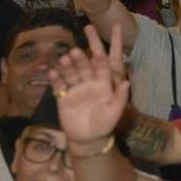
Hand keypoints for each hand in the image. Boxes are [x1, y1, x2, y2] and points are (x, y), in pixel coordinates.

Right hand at [49, 24, 129, 147]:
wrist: (88, 139)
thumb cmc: (105, 124)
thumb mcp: (115, 112)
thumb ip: (120, 97)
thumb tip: (128, 83)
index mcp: (104, 83)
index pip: (105, 64)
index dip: (104, 52)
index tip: (100, 42)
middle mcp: (90, 82)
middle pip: (86, 65)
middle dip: (82, 56)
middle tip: (77, 48)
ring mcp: (76, 89)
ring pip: (72, 73)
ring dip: (68, 65)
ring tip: (65, 57)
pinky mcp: (64, 97)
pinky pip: (59, 85)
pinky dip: (55, 78)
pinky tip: (52, 71)